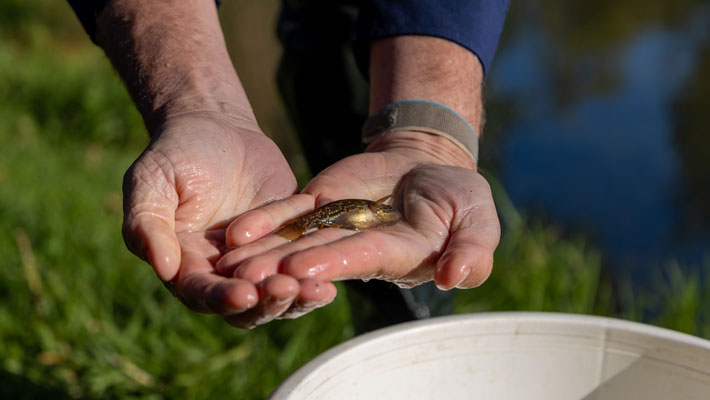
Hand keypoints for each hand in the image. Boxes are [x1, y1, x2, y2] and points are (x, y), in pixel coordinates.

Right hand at [122, 112, 335, 327]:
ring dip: (299, 297)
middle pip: (247, 306)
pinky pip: (305, 264)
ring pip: (280, 293)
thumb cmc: (176, 153)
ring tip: (319, 291)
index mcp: (186, 265)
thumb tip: (163, 267)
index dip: (222, 297)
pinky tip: (335, 278)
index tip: (243, 294)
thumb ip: (148, 224)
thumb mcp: (150, 182)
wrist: (217, 125)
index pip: (202, 293)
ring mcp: (260, 260)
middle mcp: (223, 272)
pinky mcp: (289, 242)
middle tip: (286, 289)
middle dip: (267, 302)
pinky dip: (318, 272)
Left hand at [216, 131, 499, 293]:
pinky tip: (236, 234)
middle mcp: (358, 248)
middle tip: (244, 278)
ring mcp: (335, 227)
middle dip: (280, 268)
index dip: (331, 263)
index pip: (361, 258)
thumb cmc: (460, 200)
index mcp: (396, 256)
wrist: (429, 165)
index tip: (299, 269)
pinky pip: (289, 213)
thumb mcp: (477, 222)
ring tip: (228, 261)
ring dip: (262, 251)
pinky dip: (264, 222)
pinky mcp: (319, 205)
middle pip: (316, 257)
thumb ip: (472, 251)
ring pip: (295, 240)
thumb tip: (457, 277)